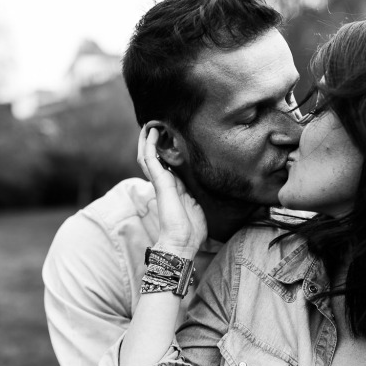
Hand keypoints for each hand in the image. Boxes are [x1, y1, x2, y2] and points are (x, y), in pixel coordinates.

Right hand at [137, 124, 206, 256]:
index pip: (166, 164)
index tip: (170, 134)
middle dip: (155, 140)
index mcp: (174, 187)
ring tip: (151, 123)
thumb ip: (202, 194)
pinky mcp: (159, 182)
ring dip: (148, 138)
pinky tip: (152, 131)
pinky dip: (150, 144)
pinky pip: (149, 159)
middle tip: (158, 124)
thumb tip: (217, 187)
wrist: (182, 242)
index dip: (165, 149)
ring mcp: (160, 182)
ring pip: (147, 155)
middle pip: (154, 156)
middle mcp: (165, 182)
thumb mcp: (201, 205)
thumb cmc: (192, 230)